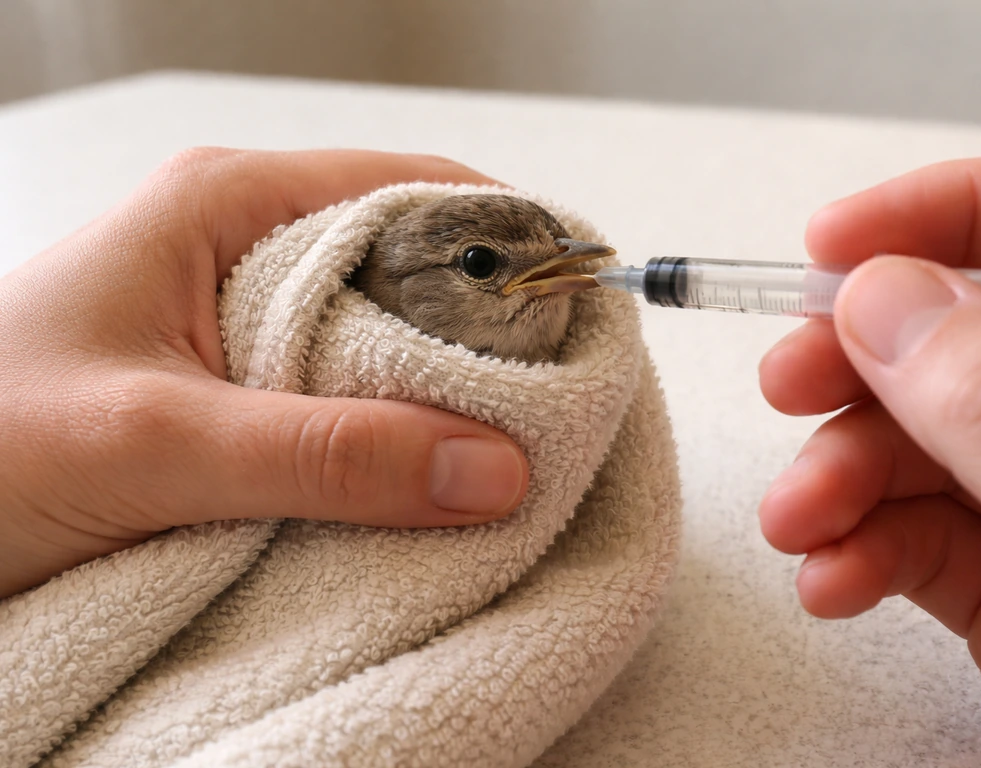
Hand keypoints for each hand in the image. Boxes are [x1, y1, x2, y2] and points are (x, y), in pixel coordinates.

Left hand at [0, 148, 528, 599]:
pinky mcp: (239, 392)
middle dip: (489, 336)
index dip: (510, 244)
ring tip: (510, 455)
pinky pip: (348, 402)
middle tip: (559, 410)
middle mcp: (245, 250)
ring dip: (443, 399)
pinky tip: (426, 483)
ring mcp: (243, 323)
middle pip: (414, 270)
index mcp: (226, 205)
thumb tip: (494, 469)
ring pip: (386, 344)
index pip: (416, 192)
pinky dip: (396, 440)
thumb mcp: (154, 444)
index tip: (582, 314)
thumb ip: (324, 454)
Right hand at [758, 153, 980, 761]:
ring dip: (838, 476)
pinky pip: (916, 540)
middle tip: (789, 380)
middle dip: (860, 364)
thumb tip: (889, 298)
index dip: (948, 213)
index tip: (835, 242)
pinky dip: (855, 552)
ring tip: (799, 520)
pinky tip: (830, 578)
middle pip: (967, 344)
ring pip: (925, 447)